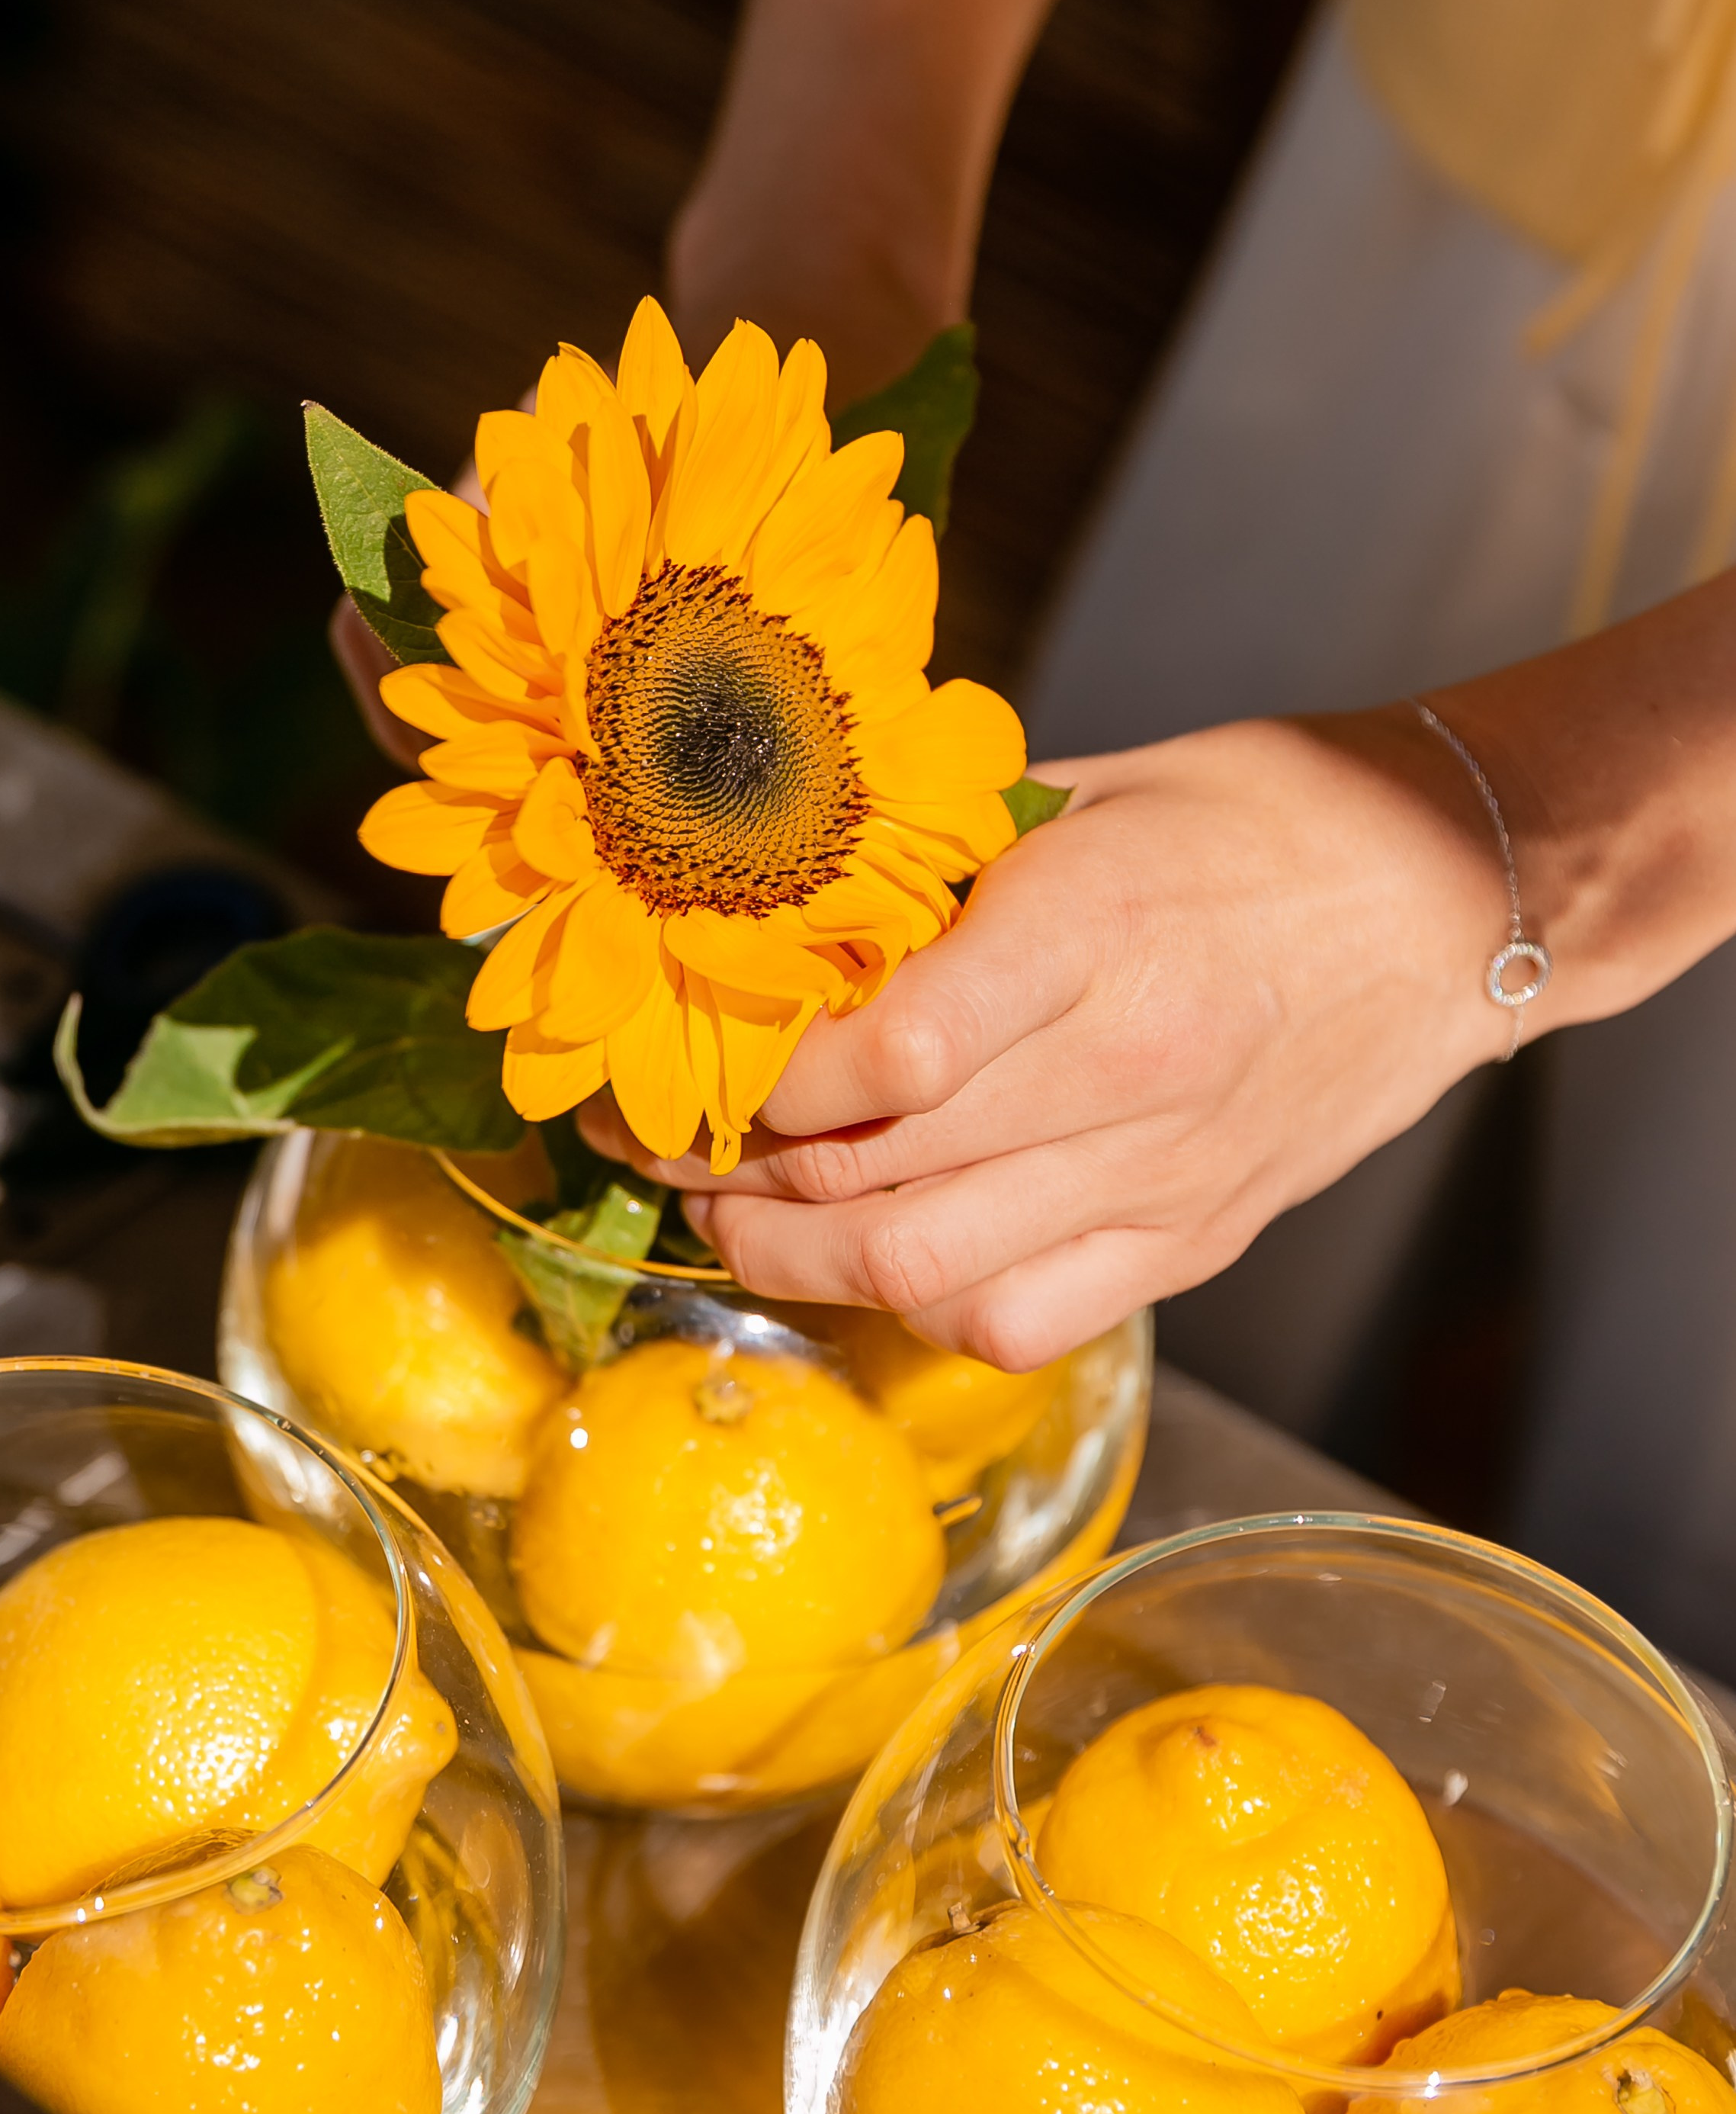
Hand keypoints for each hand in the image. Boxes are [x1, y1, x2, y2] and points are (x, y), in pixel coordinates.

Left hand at [582, 712, 1518, 1366]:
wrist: (1450, 904)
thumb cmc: (1260, 820)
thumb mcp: (1090, 790)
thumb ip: (939, 858)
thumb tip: (777, 896)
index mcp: (1096, 929)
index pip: (884, 1050)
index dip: (759, 1074)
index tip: (698, 1052)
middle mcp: (1127, 1069)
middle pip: (872, 1172)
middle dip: (728, 1172)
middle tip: (663, 1143)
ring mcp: (1162, 1175)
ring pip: (922, 1270)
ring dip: (792, 1258)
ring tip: (731, 1216)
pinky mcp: (1191, 1242)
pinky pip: (1017, 1323)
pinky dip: (917, 1305)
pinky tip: (873, 1258)